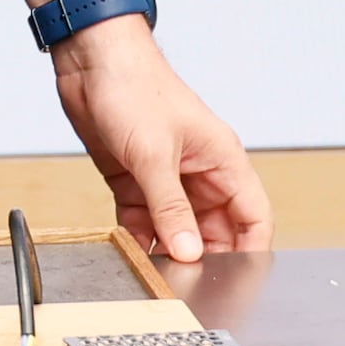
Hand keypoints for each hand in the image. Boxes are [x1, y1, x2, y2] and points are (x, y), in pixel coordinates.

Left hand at [47, 16, 272, 264]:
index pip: (253, 217)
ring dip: (168, 251)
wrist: (91, 60)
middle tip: (189, 284)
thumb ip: (170, 207)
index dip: (251, 250)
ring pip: (178, 229)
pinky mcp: (135, 180)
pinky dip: (139, 238)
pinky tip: (132, 253)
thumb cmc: (134, 86)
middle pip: (214, 231)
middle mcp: (200, 174)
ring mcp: (167, 178)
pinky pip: (144, 221)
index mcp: (222, 161)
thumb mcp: (154, 154)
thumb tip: (189, 251)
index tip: (240, 281)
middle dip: (203, 258)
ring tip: (158, 274)